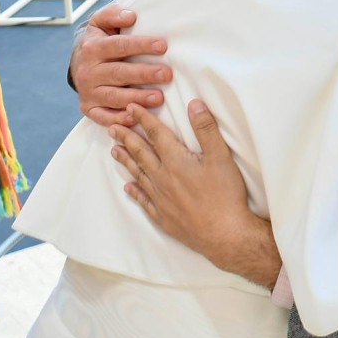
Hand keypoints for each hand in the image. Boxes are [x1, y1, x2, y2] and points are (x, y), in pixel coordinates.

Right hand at [71, 5, 171, 125]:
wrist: (78, 63)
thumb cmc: (99, 41)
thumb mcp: (100, 22)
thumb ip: (113, 14)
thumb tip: (130, 16)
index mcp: (92, 48)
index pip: (119, 46)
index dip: (141, 45)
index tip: (163, 46)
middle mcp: (88, 71)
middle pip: (119, 73)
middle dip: (144, 74)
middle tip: (167, 74)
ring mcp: (88, 92)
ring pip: (114, 97)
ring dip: (137, 98)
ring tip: (159, 98)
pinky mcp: (89, 109)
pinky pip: (105, 117)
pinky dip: (121, 120)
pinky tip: (138, 118)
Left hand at [110, 102, 279, 286]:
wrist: (224, 235)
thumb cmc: (225, 194)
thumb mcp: (221, 156)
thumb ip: (206, 128)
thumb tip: (194, 103)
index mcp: (176, 161)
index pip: (155, 134)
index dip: (143, 119)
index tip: (131, 108)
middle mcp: (163, 178)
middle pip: (141, 153)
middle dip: (126, 138)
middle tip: (112, 128)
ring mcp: (161, 199)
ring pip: (138, 175)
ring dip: (126, 161)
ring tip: (114, 150)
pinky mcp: (163, 217)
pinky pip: (143, 200)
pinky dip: (134, 191)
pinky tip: (128, 187)